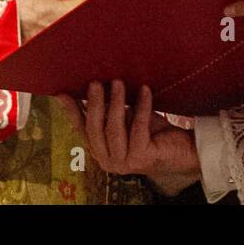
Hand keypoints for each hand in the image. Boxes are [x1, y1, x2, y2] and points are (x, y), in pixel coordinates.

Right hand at [56, 81, 200, 196]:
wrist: (181, 149)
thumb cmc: (152, 132)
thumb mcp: (126, 118)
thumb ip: (109, 110)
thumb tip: (93, 84)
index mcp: (100, 152)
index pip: (82, 130)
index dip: (71, 112)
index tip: (62, 94)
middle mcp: (108, 161)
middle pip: (95, 130)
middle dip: (94, 104)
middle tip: (95, 82)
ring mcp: (124, 162)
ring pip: (114, 128)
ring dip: (116, 102)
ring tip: (118, 82)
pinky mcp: (142, 158)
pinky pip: (138, 126)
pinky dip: (142, 106)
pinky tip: (145, 90)